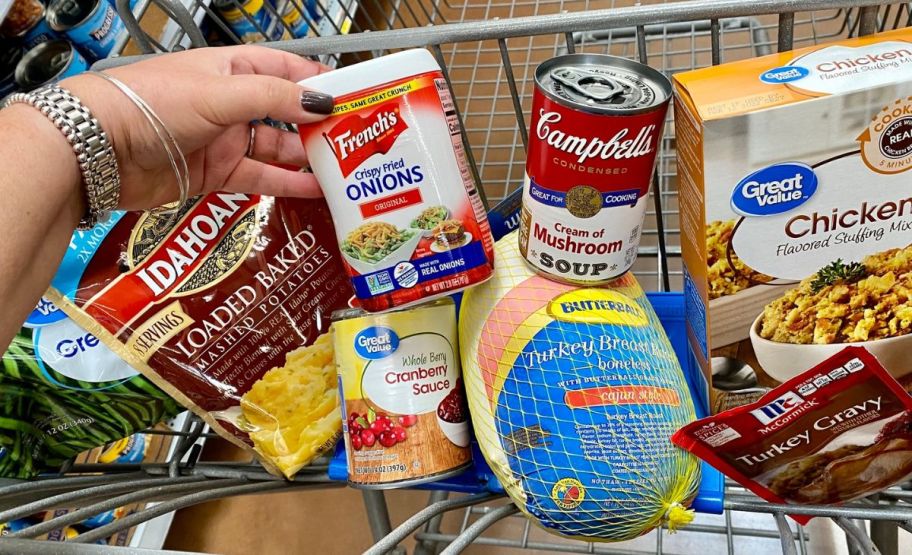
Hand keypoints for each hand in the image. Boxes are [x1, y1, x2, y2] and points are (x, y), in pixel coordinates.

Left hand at [62, 45, 333, 210]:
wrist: (100, 148)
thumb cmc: (152, 104)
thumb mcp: (221, 92)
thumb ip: (275, 98)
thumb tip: (323, 103)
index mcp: (230, 69)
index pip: (284, 69)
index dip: (316, 80)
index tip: (351, 95)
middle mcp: (230, 103)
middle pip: (285, 112)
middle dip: (318, 124)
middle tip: (354, 138)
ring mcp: (224, 139)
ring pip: (277, 147)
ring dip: (307, 158)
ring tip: (342, 168)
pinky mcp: (217, 173)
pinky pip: (261, 177)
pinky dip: (287, 183)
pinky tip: (314, 190)